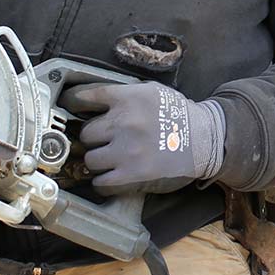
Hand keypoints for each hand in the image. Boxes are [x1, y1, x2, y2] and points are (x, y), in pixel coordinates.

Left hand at [60, 81, 223, 195]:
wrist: (206, 139)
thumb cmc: (178, 115)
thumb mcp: (152, 92)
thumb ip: (122, 95)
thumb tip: (88, 101)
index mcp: (128, 98)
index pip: (83, 97)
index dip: (72, 102)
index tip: (69, 107)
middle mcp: (124, 122)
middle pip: (85, 133)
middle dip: (95, 138)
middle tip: (107, 140)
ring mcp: (127, 150)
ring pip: (90, 158)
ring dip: (99, 160)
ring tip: (113, 159)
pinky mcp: (132, 174)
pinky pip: (100, 182)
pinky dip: (104, 181)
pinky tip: (114, 176)